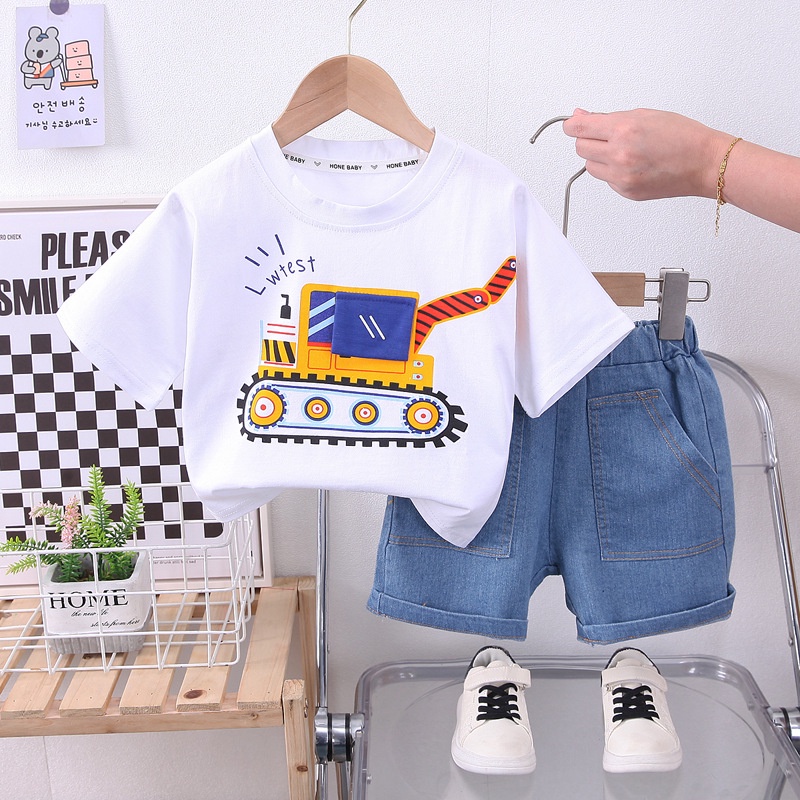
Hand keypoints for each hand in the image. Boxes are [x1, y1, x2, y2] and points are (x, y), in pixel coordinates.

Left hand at [562, 108, 730, 201]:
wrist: (704, 163)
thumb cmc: (682, 136)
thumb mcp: (644, 115)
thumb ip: (609, 118)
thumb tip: (583, 117)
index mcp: (624, 130)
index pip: (579, 128)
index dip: (572, 125)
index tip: (571, 124)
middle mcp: (620, 155)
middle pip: (581, 148)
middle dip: (588, 140)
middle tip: (604, 136)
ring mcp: (621, 177)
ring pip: (590, 166)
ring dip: (598, 157)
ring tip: (622, 150)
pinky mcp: (626, 192)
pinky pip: (606, 179)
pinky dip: (612, 171)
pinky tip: (633, 164)